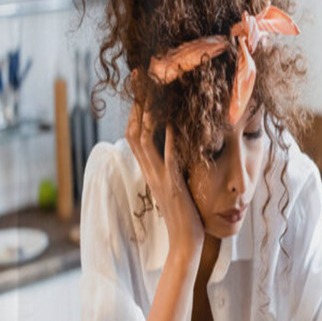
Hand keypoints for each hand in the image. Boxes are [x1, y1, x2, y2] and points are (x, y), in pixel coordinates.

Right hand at [125, 97, 204, 264]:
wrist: (187, 243)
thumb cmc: (185, 217)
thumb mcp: (175, 188)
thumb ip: (172, 169)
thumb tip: (176, 152)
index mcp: (150, 172)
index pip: (135, 136)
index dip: (136, 112)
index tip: (139, 89)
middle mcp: (150, 172)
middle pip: (134, 131)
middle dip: (136, 103)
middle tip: (138, 77)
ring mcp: (159, 178)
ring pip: (144, 139)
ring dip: (147, 113)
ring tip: (151, 88)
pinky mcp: (172, 185)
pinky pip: (168, 156)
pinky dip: (169, 137)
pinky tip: (174, 120)